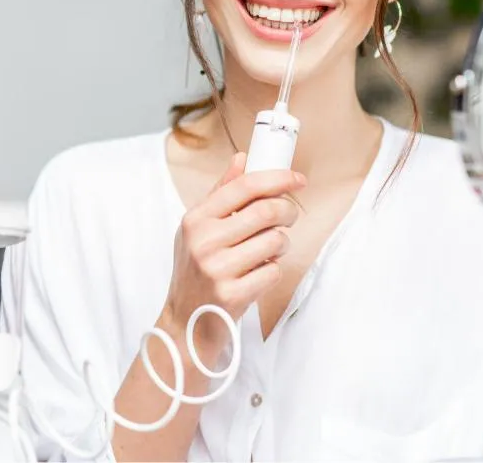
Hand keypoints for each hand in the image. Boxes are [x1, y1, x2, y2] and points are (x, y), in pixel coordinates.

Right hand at [160, 152, 305, 357]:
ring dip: (281, 243)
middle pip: (266, 211)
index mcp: (196, 219)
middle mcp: (203, 241)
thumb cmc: (194, 272)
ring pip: (275, 241)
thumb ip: (221, 193)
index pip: (244, 186)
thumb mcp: (197, 229)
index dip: (277, 178)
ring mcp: (217, 269)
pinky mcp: (232, 294)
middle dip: (287, 211)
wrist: (184, 323)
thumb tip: (242, 159)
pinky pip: (273, 272)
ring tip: (270, 249)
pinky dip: (273, 270)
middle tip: (290, 215)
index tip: (298, 179)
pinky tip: (260, 272)